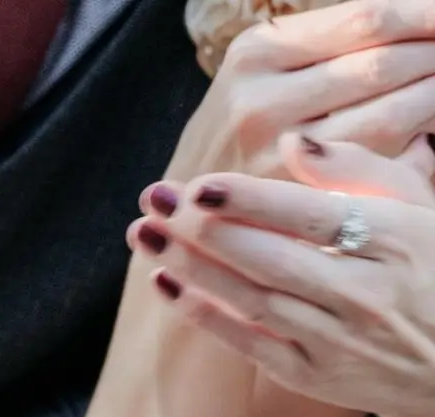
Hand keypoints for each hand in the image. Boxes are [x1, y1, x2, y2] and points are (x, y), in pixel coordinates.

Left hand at [132, 134, 434, 416]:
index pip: (312, 217)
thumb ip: (358, 171)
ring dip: (190, 266)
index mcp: (397, 241)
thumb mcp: (417, 208)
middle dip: (203, 229)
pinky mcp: (313, 375)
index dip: (251, 200)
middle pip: (270, 259)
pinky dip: (202, 312)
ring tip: (144, 232)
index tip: (199, 184)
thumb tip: (293, 140)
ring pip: (251, 299)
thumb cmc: (430, 265)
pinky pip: (247, 341)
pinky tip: (162, 281)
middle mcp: (366, 294)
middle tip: (153, 198)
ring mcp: (338, 340)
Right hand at [169, 1, 434, 180]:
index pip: (367, 18)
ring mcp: (280, 152)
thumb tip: (423, 22)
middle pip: (385, 61)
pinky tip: (432, 133)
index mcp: (257, 52)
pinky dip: (427, 140)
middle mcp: (262, 99)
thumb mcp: (266, 76)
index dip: (427, 14)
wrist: (186, 216)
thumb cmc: (246, 136)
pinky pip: (389, 159)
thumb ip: (332, 49)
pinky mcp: (303, 198)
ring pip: (397, 111)